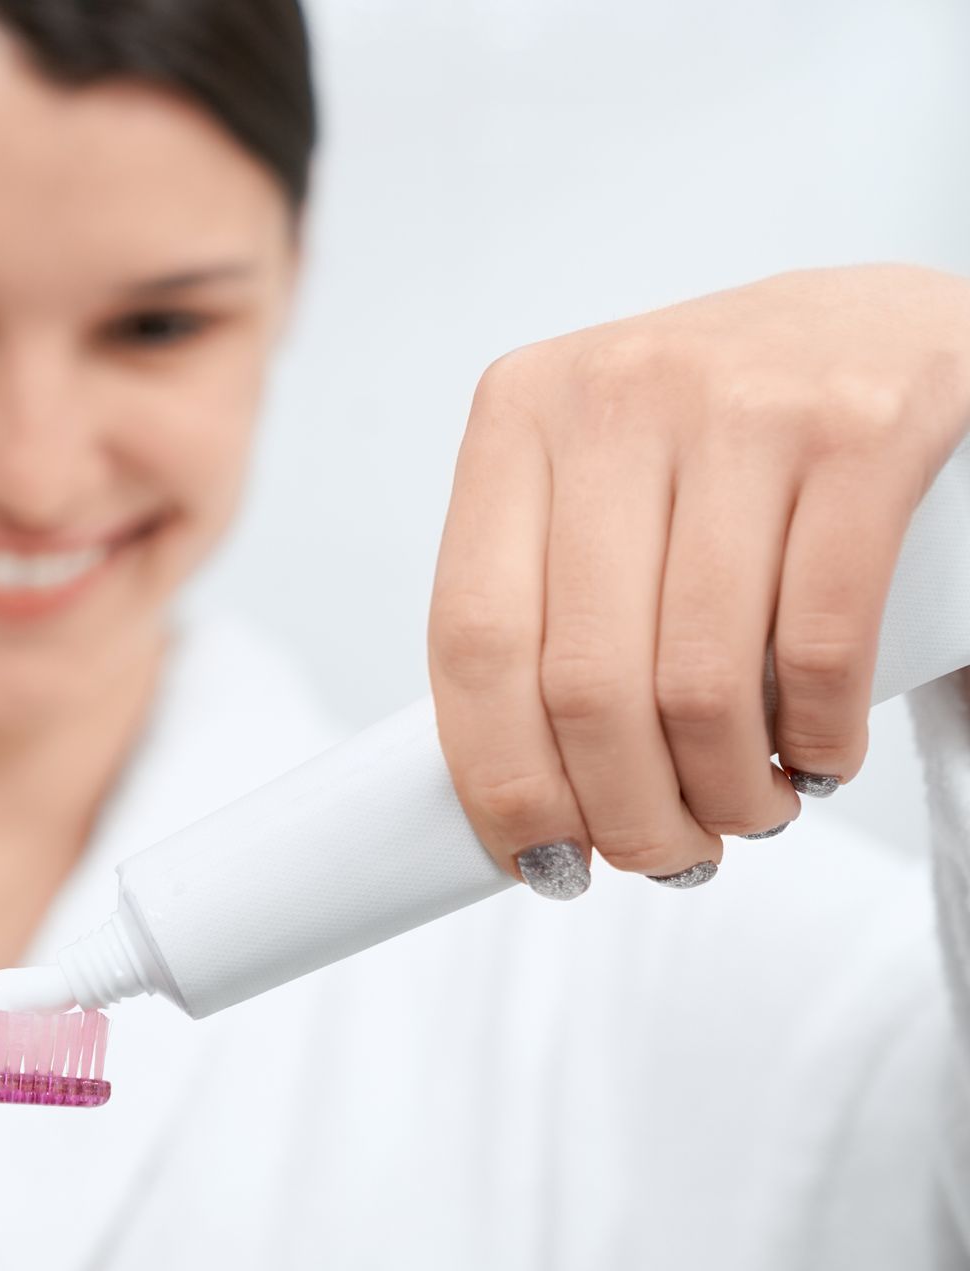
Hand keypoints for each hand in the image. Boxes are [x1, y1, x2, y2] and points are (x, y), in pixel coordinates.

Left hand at [428, 264, 969, 895]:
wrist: (886, 323)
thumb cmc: (719, 433)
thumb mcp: (599, 477)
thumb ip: (544, 592)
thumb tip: (513, 785)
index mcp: (519, 414)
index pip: (474, 638)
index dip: (500, 776)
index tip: (535, 857)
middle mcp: (616, 397)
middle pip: (586, 680)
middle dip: (624, 812)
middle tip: (663, 856)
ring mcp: (743, 405)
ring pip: (701, 679)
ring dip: (723, 793)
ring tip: (745, 815)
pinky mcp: (864, 432)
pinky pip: (823, 643)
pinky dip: (816, 739)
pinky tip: (816, 759)